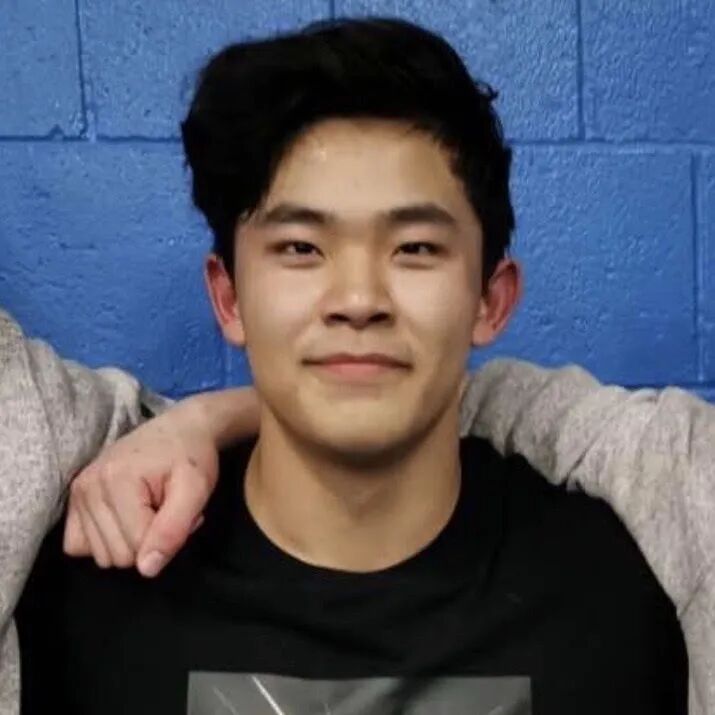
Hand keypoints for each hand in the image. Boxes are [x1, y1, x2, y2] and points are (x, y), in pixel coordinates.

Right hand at [63, 387, 259, 576]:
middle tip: (168, 510)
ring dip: (131, 541)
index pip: (138, 548)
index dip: (167, 537)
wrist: (181, 428)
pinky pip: (78, 545)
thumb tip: (147, 569)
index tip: (182, 511)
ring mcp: (78, 491)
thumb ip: (174, 529)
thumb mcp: (197, 489)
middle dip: (149, 541)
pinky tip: (126, 516)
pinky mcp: (74, 496)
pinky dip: (104, 539)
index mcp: (118, 481)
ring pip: (101, 555)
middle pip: (117, 556)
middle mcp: (89, 486)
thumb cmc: (192, 456)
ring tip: (152, 509)